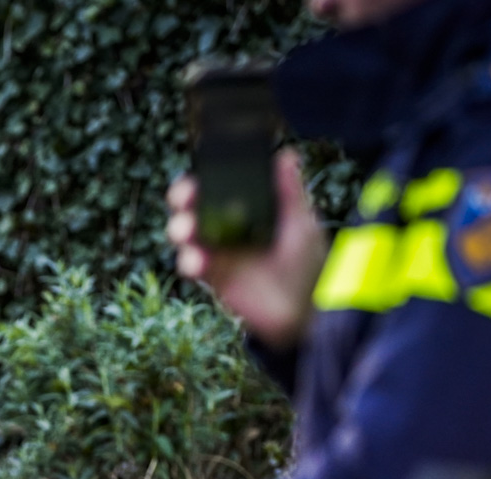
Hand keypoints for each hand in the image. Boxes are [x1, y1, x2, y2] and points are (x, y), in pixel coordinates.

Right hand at [167, 150, 328, 349]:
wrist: (305, 310)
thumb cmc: (309, 264)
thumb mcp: (302, 224)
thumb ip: (290, 193)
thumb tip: (286, 155)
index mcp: (248, 207)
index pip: (219, 186)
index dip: (203, 179)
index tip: (197, 177)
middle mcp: (229, 226)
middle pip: (195, 206)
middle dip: (182, 200)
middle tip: (183, 200)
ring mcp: (219, 251)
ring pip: (188, 235)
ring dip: (181, 229)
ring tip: (186, 232)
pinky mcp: (214, 277)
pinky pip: (192, 265)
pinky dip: (189, 260)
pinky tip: (196, 261)